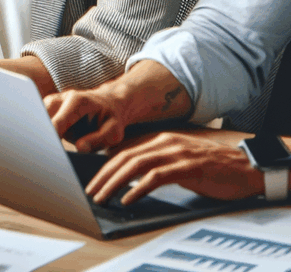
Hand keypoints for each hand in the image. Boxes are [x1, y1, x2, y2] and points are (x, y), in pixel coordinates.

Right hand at [45, 86, 130, 152]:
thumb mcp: (114, 132)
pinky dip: (43, 132)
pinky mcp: (49, 108)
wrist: (108, 103)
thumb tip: (80, 148)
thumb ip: (98, 139)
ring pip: (38, 118)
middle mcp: (62, 98)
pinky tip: (49, 144)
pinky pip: (40, 120)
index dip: (53, 137)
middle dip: (43, 134)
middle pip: (43, 116)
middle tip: (47, 154)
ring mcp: (54, 101)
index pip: (59, 121)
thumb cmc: (112, 119)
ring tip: (48, 150)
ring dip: (42, 133)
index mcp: (78, 101)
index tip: (51, 152)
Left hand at [86, 133, 264, 204]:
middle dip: (104, 175)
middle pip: (124, 157)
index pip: (124, 151)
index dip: (104, 166)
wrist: (245, 166)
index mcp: (159, 139)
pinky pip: (156, 176)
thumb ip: (157, 162)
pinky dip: (138, 187)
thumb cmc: (211, 166)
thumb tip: (131, 174)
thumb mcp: (178, 159)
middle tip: (91, 191)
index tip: (93, 181)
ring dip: (115, 182)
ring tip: (103, 196)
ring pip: (135, 164)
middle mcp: (164, 142)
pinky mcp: (188, 167)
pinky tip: (128, 198)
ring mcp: (175, 153)